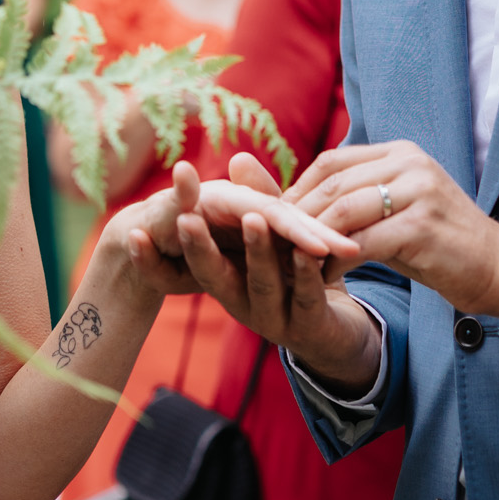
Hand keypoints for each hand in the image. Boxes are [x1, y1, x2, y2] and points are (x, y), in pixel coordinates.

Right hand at [146, 157, 379, 391]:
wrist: (334, 337)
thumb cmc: (294, 284)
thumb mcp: (272, 244)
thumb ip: (255, 205)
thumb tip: (234, 161)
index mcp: (227, 284)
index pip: (196, 259)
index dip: (181, 236)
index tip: (163, 208)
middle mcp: (244, 305)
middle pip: (213, 274)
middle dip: (198, 245)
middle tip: (185, 215)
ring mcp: (277, 320)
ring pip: (262, 283)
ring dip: (257, 252)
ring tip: (252, 218)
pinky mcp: (313, 328)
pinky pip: (307, 296)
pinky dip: (307, 272)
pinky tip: (314, 248)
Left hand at [287, 141, 498, 339]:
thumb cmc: (439, 245)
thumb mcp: (395, 211)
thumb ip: (356, 200)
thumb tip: (297, 203)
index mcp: (400, 153)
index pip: (333, 161)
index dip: (299, 188)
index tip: (273, 218)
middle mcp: (409, 163)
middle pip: (333, 183)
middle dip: (297, 213)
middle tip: (270, 242)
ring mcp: (419, 191)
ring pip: (344, 210)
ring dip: (312, 237)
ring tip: (290, 261)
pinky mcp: (423, 225)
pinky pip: (364, 241)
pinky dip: (337, 260)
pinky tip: (322, 278)